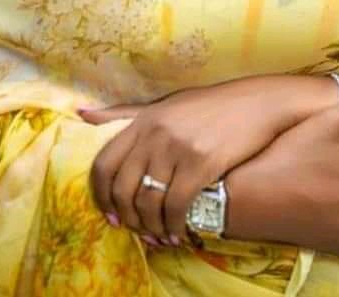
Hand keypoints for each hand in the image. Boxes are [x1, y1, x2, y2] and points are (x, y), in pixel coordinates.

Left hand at [78, 77, 329, 243]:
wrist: (257, 103)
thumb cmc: (210, 106)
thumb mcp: (165, 104)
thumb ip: (124, 113)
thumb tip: (81, 114)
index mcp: (143, 119)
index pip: (104, 163)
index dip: (101, 196)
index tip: (110, 213)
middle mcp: (155, 133)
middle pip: (123, 188)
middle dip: (126, 217)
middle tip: (136, 230)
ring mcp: (178, 148)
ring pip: (148, 202)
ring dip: (150, 227)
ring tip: (159, 235)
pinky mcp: (202, 163)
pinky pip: (177, 205)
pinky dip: (174, 225)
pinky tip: (179, 232)